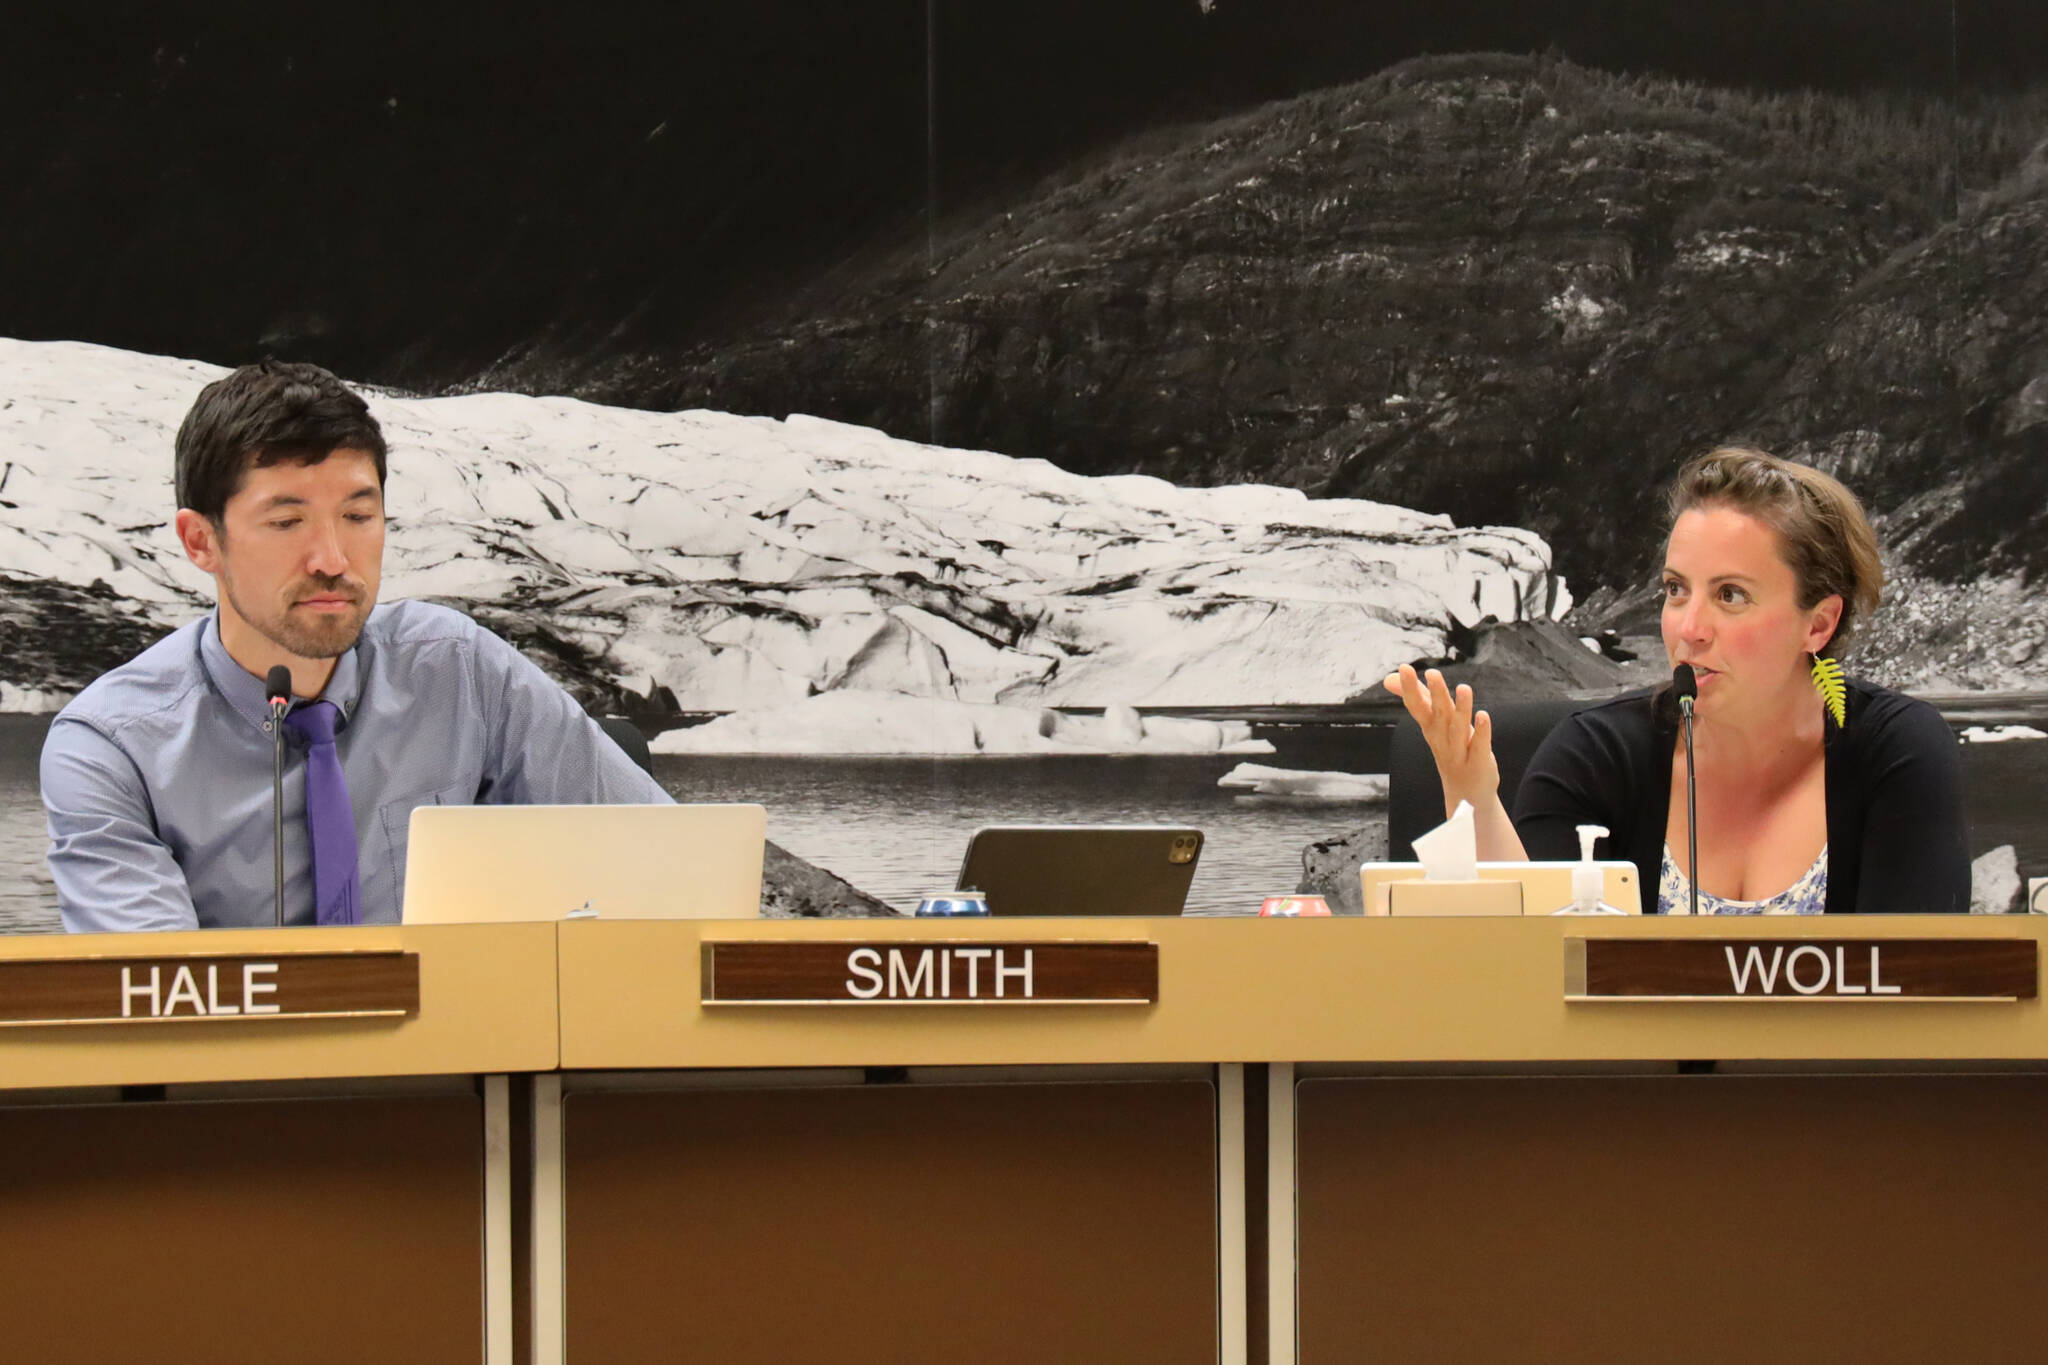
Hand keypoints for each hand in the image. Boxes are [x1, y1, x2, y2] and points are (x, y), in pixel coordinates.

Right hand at [1381, 664, 1499, 811]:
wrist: (1465, 794)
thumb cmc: (1448, 751)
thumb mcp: (1431, 724)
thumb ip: (1416, 698)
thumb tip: (1389, 678)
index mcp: (1430, 728)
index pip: (1417, 706)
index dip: (1410, 688)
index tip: (1404, 667)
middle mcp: (1441, 739)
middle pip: (1438, 714)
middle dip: (1436, 694)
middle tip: (1432, 673)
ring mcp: (1459, 752)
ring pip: (1459, 728)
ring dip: (1461, 709)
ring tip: (1464, 688)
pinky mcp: (1479, 762)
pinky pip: (1480, 745)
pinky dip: (1482, 731)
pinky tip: (1483, 715)